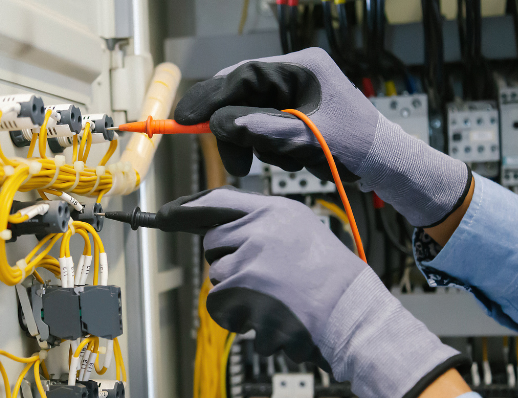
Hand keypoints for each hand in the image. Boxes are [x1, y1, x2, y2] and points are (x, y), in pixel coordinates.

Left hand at [159, 187, 466, 397]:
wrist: (352, 313)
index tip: (165, 214)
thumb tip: (215, 227)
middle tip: (262, 275)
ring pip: (215, 278)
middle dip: (227, 262)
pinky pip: (219, 306)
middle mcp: (260, 231)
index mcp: (274, 211)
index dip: (188, 209)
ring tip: (272, 296)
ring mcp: (251, 263)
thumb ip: (260, 222)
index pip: (218, 201)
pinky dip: (235, 316)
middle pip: (212, 245)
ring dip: (235, 293)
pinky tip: (264, 314)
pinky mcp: (245, 297)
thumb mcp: (299, 229)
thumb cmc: (329, 275)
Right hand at [174, 48, 469, 227]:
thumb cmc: (356, 145)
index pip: (242, 75)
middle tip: (236, 165)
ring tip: (287, 162)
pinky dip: (268, 148)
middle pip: (241, 95)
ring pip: (248, 115)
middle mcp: (294, 75)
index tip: (184, 118)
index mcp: (301, 67)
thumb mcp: (305, 137)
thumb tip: (220, 124)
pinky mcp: (292, 114)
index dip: (210, 96)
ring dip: (256, 144)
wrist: (385, 163)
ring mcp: (292, 94)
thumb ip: (261, 128)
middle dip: (235, 131)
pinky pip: (262, 127)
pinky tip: (293, 159)